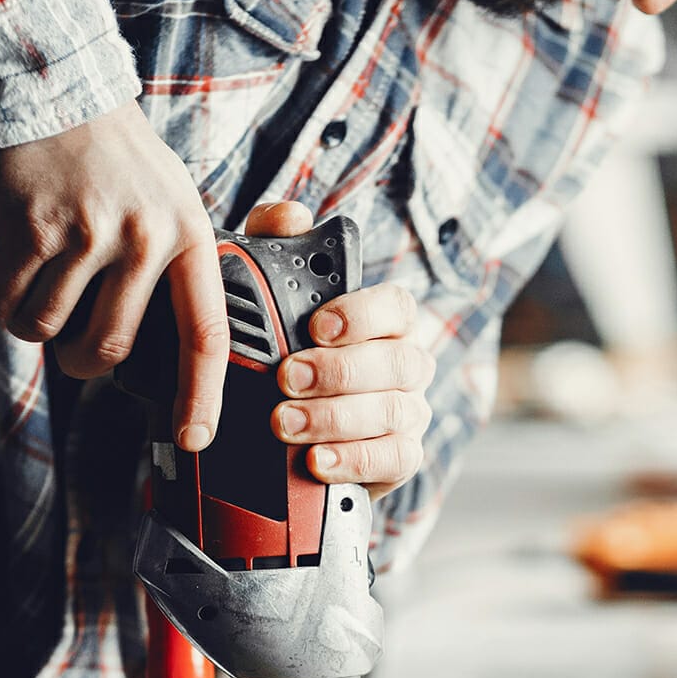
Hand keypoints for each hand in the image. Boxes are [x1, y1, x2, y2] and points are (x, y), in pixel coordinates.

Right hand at [0, 101, 228, 451]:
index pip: (204, 334)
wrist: (55, 88)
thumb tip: (185, 343)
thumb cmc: (114, 156)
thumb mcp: (172, 202)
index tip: (194, 437)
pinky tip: (4, 269)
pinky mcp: (33, 227)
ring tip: (35, 292)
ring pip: (49, 330)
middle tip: (74, 354)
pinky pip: (7, 299)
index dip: (201, 397)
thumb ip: (179, 268)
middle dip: (82, 366)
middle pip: (110, 349)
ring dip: (31, 326)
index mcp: (187, 237)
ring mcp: (87, 232)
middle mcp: (144, 237)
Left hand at [245, 201, 434, 501]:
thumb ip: (275, 247)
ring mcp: (408, 414)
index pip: (396, 306)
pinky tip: (317, 462)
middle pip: (398, 362)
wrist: (274, 441)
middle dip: (339, 372)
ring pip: (393, 412)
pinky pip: (394, 460)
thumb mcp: (268, 297)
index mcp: (385, 323)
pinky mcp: (400, 459)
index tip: (318, 325)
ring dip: (335, 418)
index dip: (363, 313)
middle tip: (286, 378)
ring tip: (283, 423)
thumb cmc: (284, 357)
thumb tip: (289, 216)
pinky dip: (355, 461)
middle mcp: (405, 365)